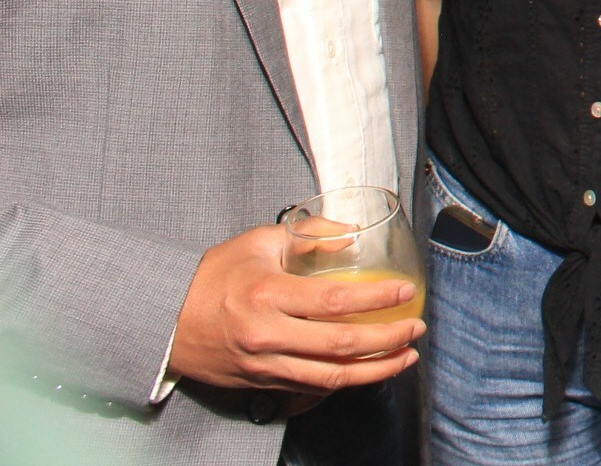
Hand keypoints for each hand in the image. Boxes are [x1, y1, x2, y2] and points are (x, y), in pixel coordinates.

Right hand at [167, 224, 421, 393]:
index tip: (406, 292)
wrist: (162, 321)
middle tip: (416, 328)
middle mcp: (267, 335)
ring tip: (405, 357)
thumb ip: (308, 234)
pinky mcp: (260, 383)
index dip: (377, 298)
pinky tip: (366, 371)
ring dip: (375, 370)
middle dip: (388, 339)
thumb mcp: (258, 242)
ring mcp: (263, 365)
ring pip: (331, 377)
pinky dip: (343, 382)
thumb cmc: (212, 277)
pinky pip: (310, 388)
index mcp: (268, 294)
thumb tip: (351, 233)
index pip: (335, 300)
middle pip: (341, 346)